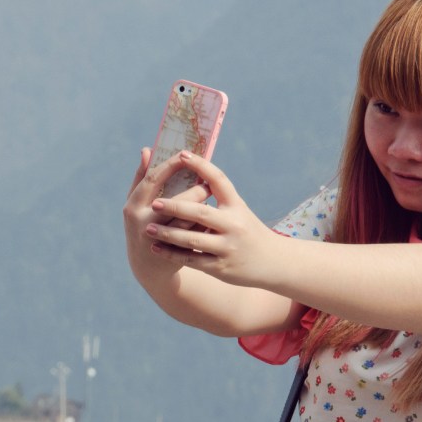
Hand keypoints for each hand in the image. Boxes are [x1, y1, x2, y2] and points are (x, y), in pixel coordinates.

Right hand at [123, 148, 213, 268]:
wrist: (149, 267)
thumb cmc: (144, 224)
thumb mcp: (138, 204)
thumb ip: (142, 177)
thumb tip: (147, 150)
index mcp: (133, 205)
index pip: (154, 179)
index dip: (171, 165)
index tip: (187, 155)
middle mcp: (142, 223)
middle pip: (176, 201)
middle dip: (196, 191)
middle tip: (209, 184)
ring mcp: (158, 240)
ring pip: (188, 220)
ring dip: (203, 209)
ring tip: (212, 202)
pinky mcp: (173, 254)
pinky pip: (194, 235)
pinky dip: (204, 226)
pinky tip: (211, 221)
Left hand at [140, 151, 280, 287]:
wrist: (273, 262)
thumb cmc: (247, 230)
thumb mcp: (238, 210)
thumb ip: (217, 195)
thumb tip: (191, 170)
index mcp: (236, 206)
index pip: (218, 180)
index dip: (201, 166)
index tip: (182, 154)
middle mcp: (234, 225)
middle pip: (200, 212)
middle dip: (175, 206)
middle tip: (155, 203)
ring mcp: (228, 247)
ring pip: (192, 239)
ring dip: (168, 234)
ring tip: (148, 229)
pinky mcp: (221, 267)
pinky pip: (192, 260)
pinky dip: (172, 254)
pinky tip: (156, 248)